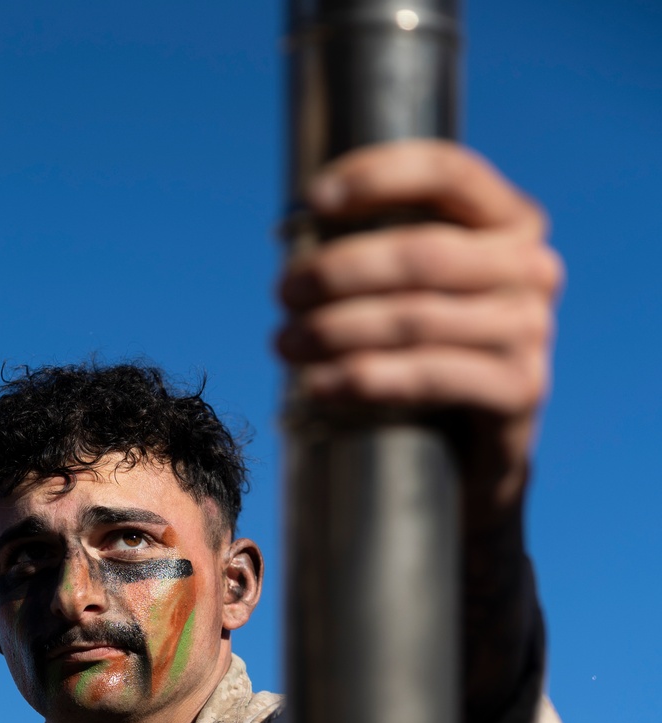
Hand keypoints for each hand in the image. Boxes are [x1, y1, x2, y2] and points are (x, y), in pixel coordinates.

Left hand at [277, 140, 561, 508]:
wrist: (478, 455)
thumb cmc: (432, 355)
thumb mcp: (419, 291)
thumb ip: (384, 253)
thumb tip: (294, 242)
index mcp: (511, 222)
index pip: (449, 173)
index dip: (379, 176)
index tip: (313, 198)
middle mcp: (531, 269)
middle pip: (422, 254)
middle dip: (339, 270)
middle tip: (283, 293)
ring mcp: (530, 331)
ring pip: (416, 318)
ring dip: (337, 330)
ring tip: (285, 343)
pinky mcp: (519, 390)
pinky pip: (428, 376)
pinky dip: (363, 379)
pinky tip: (318, 385)